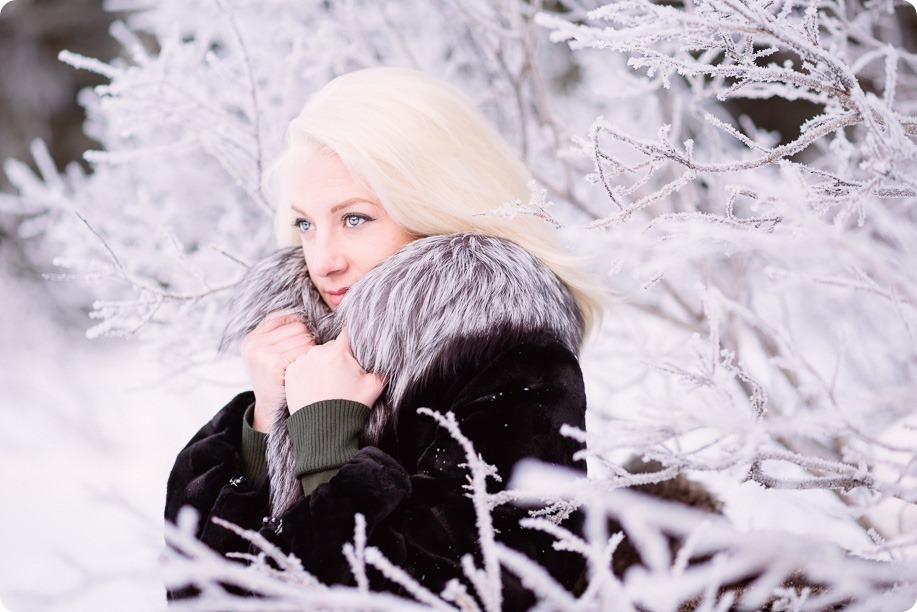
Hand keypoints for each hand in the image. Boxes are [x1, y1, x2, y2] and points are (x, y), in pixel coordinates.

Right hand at [240, 311, 314, 431]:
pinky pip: (304, 352)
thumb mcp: (271, 355)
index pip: (285, 316)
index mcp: (251, 338)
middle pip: (298, 326)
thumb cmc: (278, 380)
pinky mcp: (273, 363)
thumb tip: (306, 314)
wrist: (271, 411)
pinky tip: (304, 372)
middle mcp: (253, 344)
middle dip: (307, 340)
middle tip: (303, 359)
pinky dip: (310, 361)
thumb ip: (281, 334)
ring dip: (311, 352)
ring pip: (304, 337)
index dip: (299, 327)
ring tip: (303, 366)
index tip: (301, 342)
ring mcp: (261, 353)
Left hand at [284, 330, 385, 412]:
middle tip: (342, 376)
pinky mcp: (290, 373)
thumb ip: (383, 368)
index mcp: (338, 352)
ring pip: (315, 355)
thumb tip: (390, 359)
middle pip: (331, 346)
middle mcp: (317, 353)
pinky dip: (308, 373)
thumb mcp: (374, 387)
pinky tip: (315, 387)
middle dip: (338, 357)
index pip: (347, 335)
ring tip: (327, 384)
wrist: (324, 431)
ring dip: (321, 364)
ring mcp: (301, 362)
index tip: (354, 354)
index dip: (352, 343)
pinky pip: (301, 366)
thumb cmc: (349, 408)